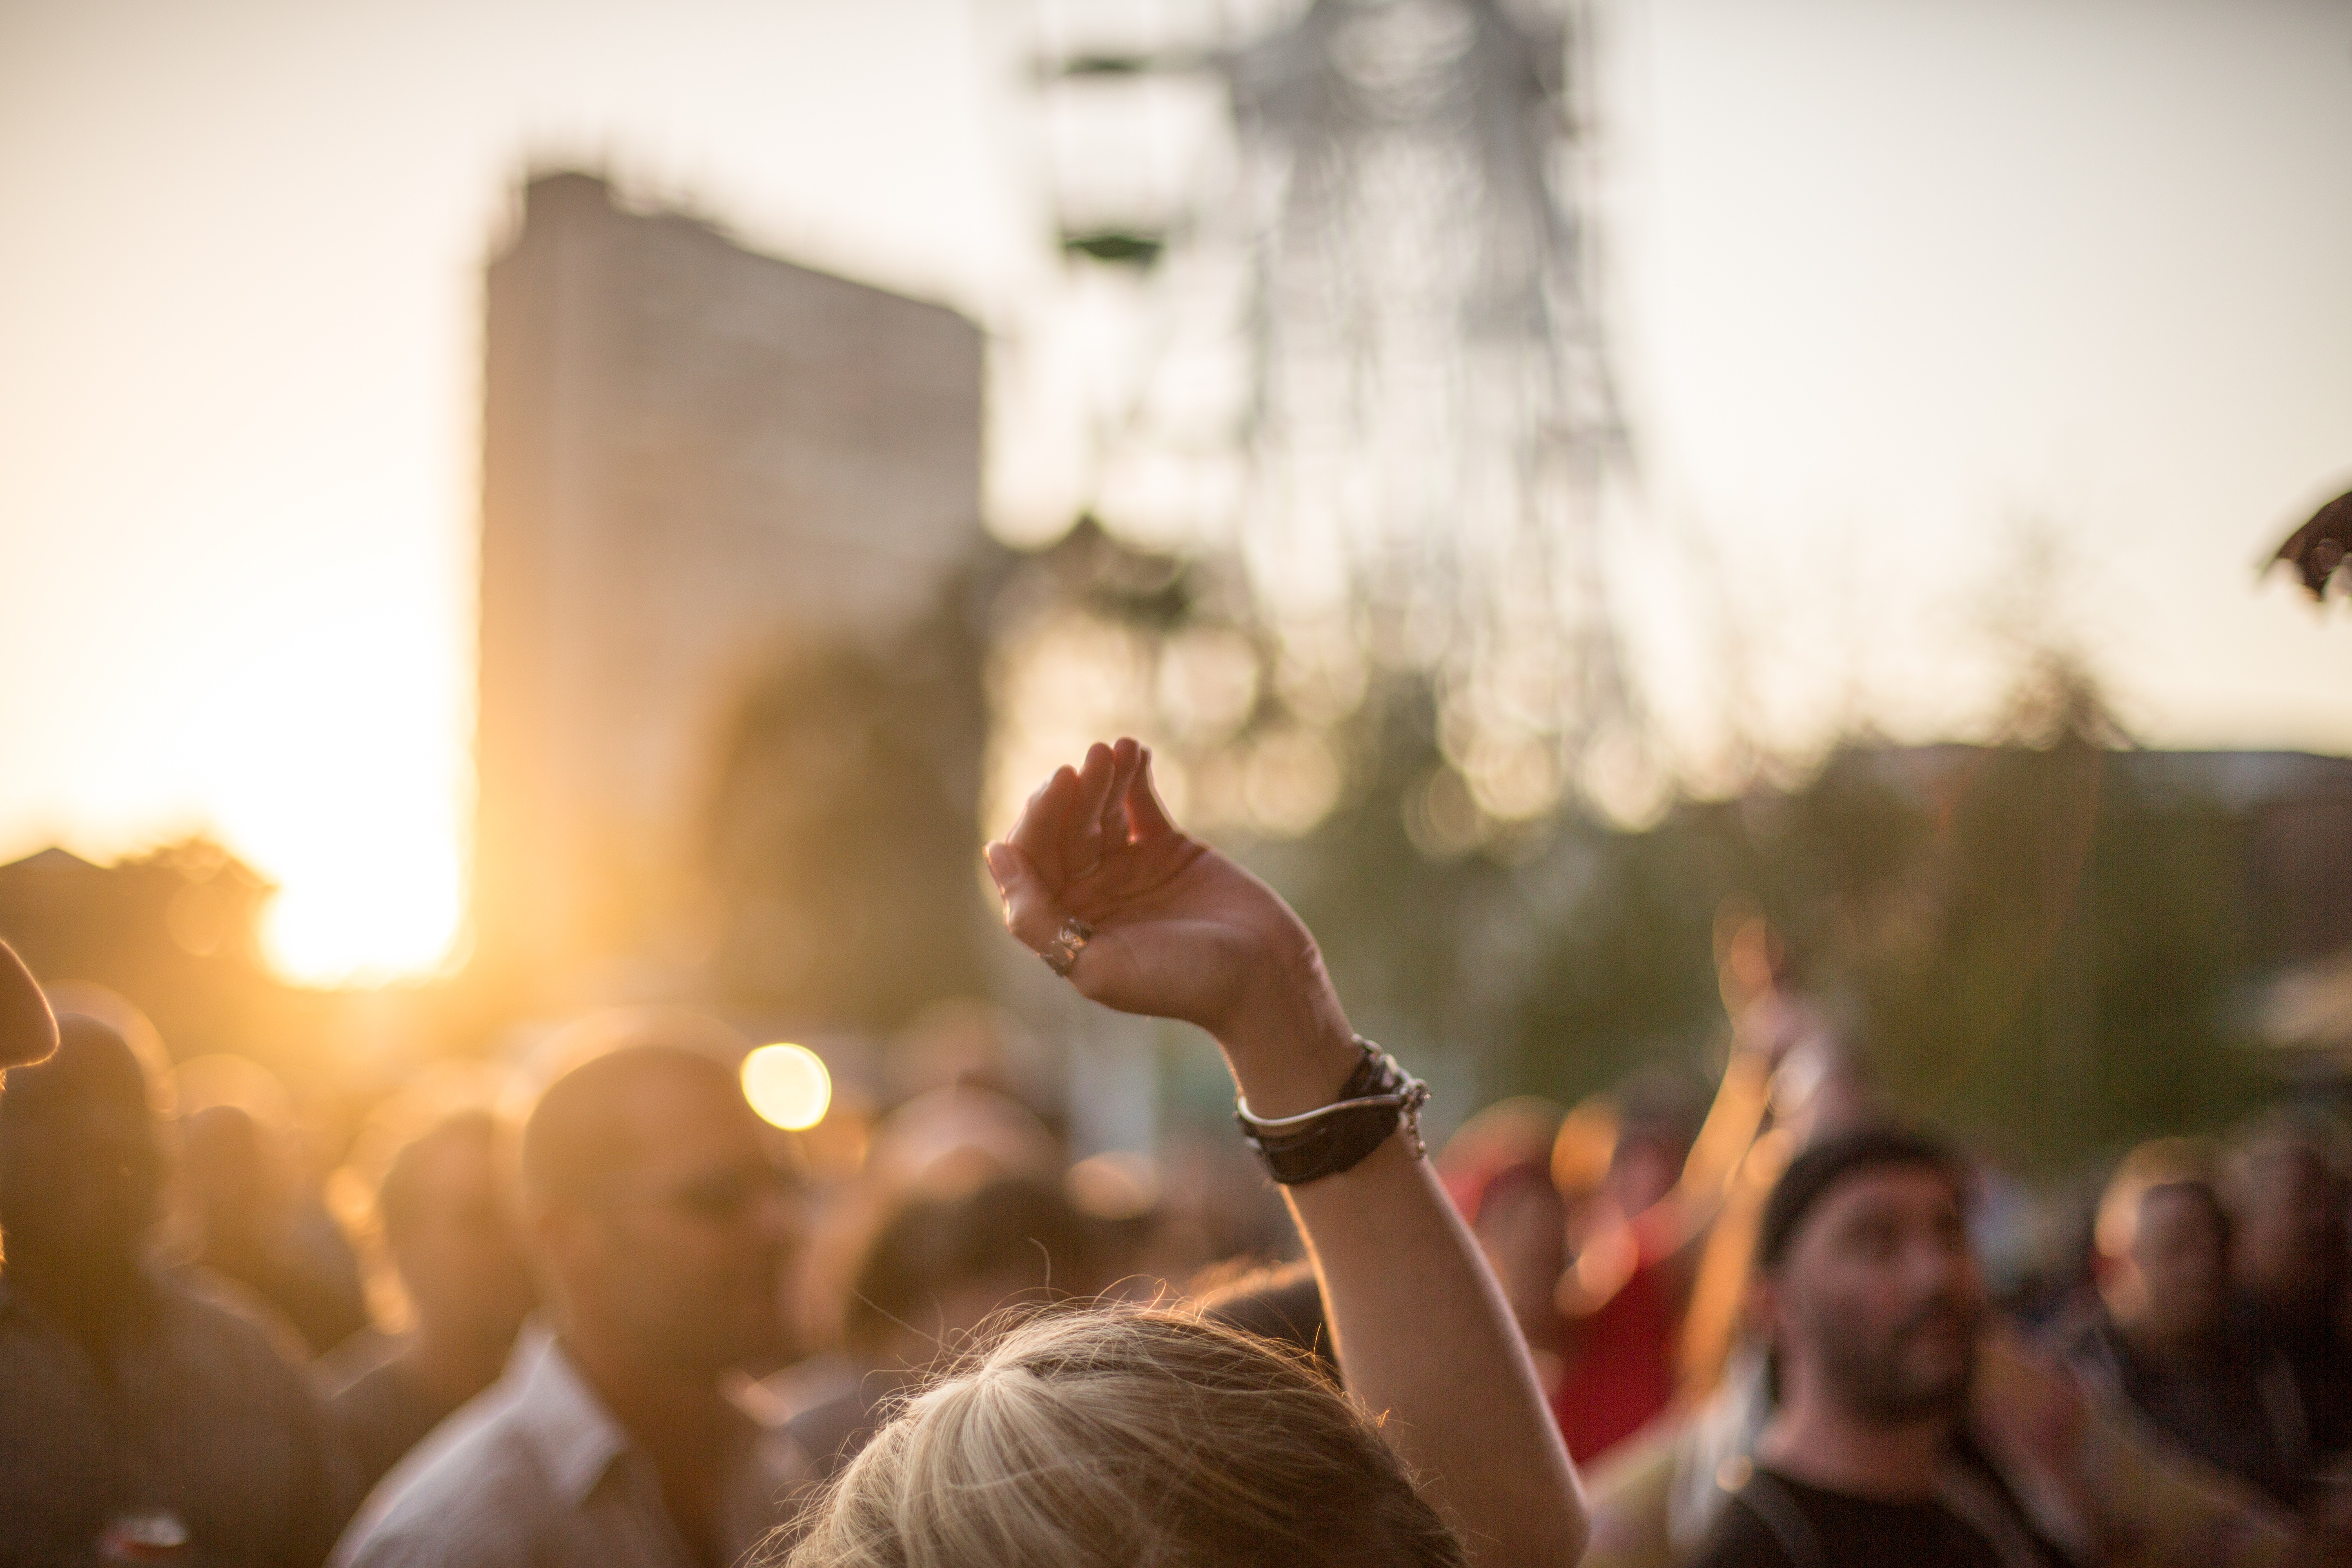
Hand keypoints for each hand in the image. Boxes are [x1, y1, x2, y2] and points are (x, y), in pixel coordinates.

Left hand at [984, 738, 1355, 1106]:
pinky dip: (1135, 779)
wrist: (1261, 980)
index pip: (1033, 860)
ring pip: (1101, 813)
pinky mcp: (1167, 850)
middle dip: (1073, 793)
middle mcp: (1091, 894)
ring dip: (1103, 779)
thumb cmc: (1181, 983)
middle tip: (1090, 761)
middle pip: (1065, 830)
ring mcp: (1129, 869)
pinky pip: (1141, 806)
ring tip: (1114, 749)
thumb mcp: (1095, 964)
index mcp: (1066, 925)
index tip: (1061, 785)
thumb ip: (1036, 918)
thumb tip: (996, 854)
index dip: (1039, 819)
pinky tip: (1135, 752)